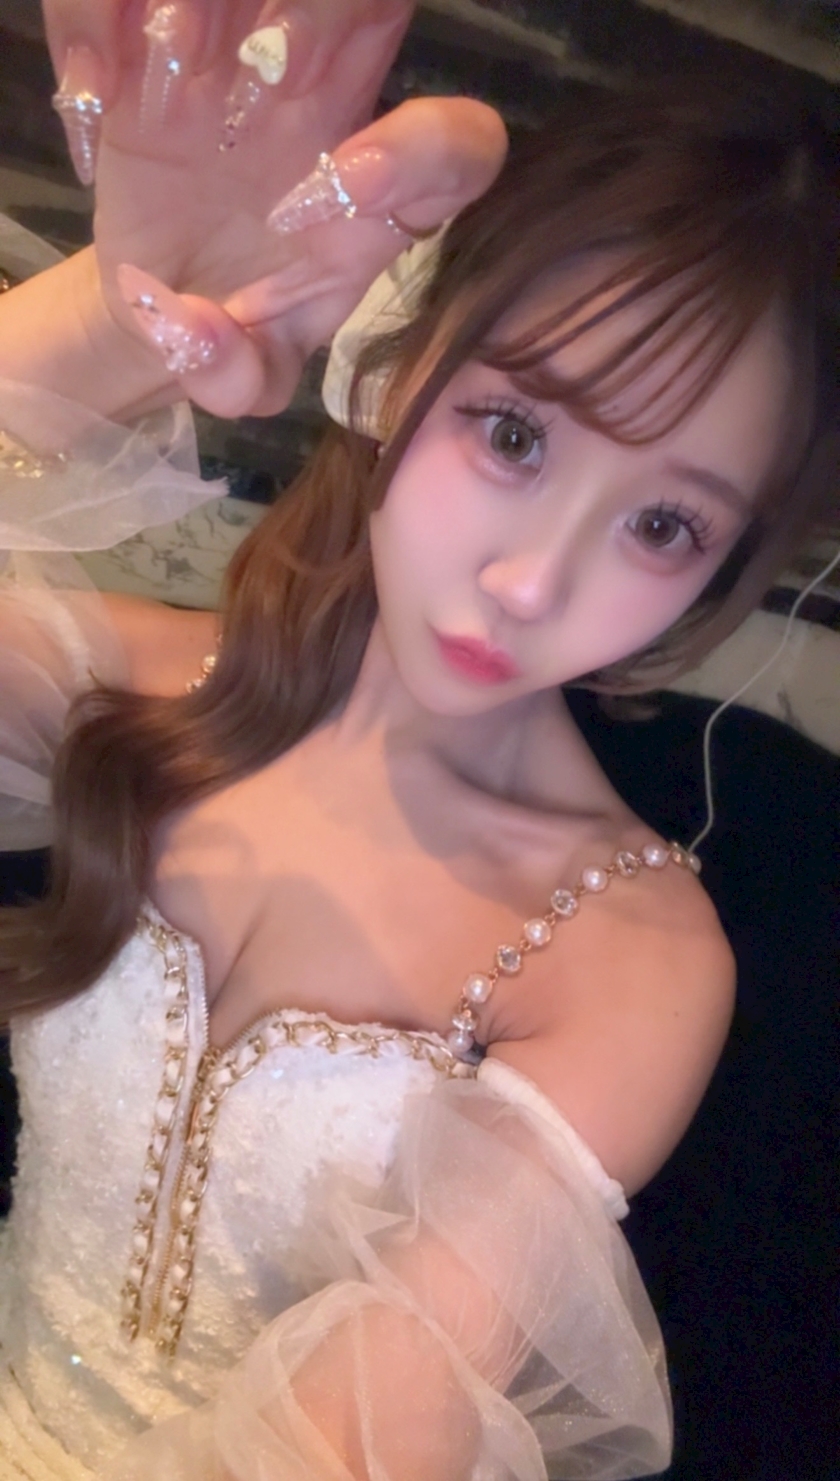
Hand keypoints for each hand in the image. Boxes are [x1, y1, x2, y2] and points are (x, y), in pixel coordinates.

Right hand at [42, 1, 507, 416]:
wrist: (159, 300)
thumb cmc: (233, 332)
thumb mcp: (243, 379)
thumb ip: (234, 375)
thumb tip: (193, 334)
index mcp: (382, 197)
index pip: (459, 147)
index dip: (424, 148)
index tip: (352, 183)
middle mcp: (333, 107)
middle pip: (370, 4)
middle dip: (319, 21)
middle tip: (255, 91)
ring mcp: (253, 57)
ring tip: (171, 66)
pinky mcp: (167, 37)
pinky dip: (111, 11)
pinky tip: (97, 86)